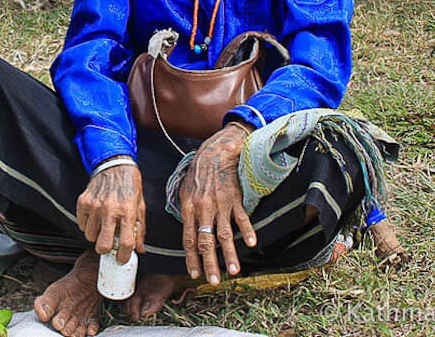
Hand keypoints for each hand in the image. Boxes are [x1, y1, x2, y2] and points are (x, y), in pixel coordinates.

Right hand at [76, 164, 145, 263]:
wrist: (115, 164)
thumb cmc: (129, 185)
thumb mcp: (140, 206)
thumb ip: (140, 229)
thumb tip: (140, 249)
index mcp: (127, 212)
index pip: (125, 243)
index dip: (124, 256)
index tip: (122, 259)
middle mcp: (110, 210)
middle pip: (103, 245)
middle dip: (105, 250)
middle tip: (109, 245)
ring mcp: (95, 206)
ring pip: (89, 236)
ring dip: (96, 236)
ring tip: (102, 227)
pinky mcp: (83, 201)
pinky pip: (81, 224)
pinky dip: (87, 225)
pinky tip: (95, 218)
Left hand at [179, 124, 255, 283]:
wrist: (215, 153)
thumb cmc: (198, 174)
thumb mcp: (184, 192)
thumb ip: (185, 213)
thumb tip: (186, 232)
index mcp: (189, 209)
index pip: (188, 239)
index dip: (192, 258)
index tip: (195, 273)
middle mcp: (203, 209)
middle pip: (205, 241)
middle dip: (209, 263)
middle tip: (213, 281)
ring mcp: (220, 205)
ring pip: (224, 234)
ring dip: (229, 254)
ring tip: (233, 272)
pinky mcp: (235, 199)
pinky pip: (241, 218)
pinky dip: (247, 231)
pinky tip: (251, 243)